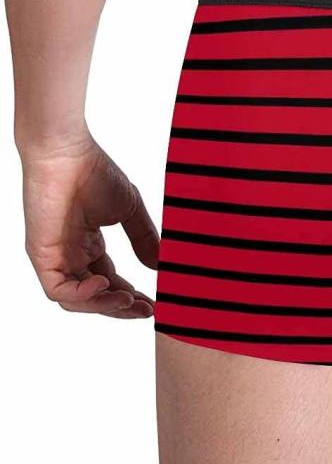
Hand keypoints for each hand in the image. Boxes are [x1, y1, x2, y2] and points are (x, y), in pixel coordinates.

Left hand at [21, 137, 159, 317]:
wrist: (67, 152)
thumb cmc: (93, 172)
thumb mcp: (128, 210)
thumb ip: (143, 239)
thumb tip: (159, 266)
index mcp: (88, 246)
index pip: (110, 283)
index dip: (131, 297)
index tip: (155, 304)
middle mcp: (70, 255)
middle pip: (94, 297)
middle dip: (121, 308)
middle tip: (147, 310)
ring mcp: (54, 257)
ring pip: (76, 300)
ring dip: (104, 306)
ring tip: (129, 301)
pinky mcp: (42, 255)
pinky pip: (58, 290)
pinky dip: (82, 295)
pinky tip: (105, 285)